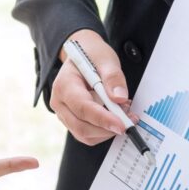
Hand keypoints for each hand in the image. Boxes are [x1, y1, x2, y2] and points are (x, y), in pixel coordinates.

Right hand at [52, 29, 133, 145]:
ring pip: (84, 134)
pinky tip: (113, 118)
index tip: (122, 124)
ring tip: (123, 115)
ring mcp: (63, 114)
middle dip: (107, 128)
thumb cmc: (91, 56)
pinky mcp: (71, 121)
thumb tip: (120, 99)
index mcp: (64, 85)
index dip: (103, 118)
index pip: (83, 108)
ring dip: (106, 131)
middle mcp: (59, 103)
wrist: (82, 55)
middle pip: (81, 126)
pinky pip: (86, 134)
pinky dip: (102, 131)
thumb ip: (113, 78)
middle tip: (129, 121)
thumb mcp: (105, 59)